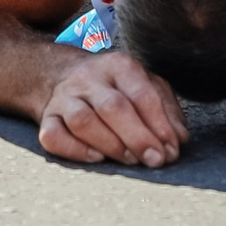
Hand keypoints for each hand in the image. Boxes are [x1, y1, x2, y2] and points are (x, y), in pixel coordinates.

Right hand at [38, 51, 187, 167]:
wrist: (61, 74)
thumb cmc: (114, 87)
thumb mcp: (145, 84)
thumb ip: (166, 108)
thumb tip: (179, 139)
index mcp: (118, 65)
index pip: (141, 93)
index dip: (159, 124)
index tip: (171, 150)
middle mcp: (88, 78)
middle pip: (112, 107)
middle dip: (137, 137)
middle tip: (154, 160)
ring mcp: (64, 98)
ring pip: (82, 121)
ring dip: (110, 144)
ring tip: (130, 160)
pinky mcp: (46, 118)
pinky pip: (53, 136)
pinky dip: (74, 150)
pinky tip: (96, 158)